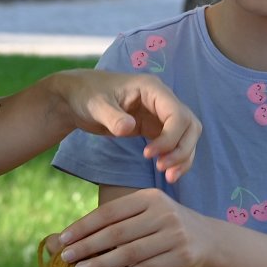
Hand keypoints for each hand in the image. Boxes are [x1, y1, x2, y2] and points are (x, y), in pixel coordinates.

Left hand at [55, 71, 199, 182]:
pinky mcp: (154, 127)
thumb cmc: (86, 95)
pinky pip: (174, 143)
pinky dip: (175, 158)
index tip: (148, 155)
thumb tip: (129, 128)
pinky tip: (166, 172)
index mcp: (152, 89)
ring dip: (183, 156)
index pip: (177, 114)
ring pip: (186, 136)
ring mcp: (160, 114)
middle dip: (182, 149)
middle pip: (189, 125)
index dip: (169, 138)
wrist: (77, 99)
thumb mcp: (95, 105)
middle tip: (164, 170)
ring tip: (169, 177)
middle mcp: (162, 100)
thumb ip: (112, 117)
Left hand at [59, 187, 209, 266]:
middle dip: (87, 246)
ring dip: (101, 264)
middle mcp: (163, 213)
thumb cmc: (167, 225)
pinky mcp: (182, 257)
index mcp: (149, 198)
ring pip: (129, 253)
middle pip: (116, 233)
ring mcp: (174, 235)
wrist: (209, 239)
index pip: (109, 212)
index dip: (84, 226)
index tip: (63, 239)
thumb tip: (76, 231)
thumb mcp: (149, 211)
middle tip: (66, 258)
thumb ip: (120, 218)